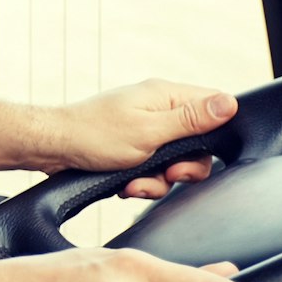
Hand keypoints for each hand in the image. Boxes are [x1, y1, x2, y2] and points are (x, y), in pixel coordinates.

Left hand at [0, 79, 237, 197]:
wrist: (52, 150)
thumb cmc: (94, 135)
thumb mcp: (150, 131)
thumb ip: (191, 120)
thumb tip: (230, 102)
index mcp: (166, 95)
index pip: (214, 103)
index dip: (220, 130)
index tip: (205, 151)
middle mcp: (159, 110)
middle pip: (199, 142)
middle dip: (185, 166)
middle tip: (169, 172)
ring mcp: (146, 131)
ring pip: (176, 163)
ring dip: (159, 180)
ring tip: (136, 183)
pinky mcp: (134, 150)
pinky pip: (154, 171)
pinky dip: (143, 182)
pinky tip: (126, 185)